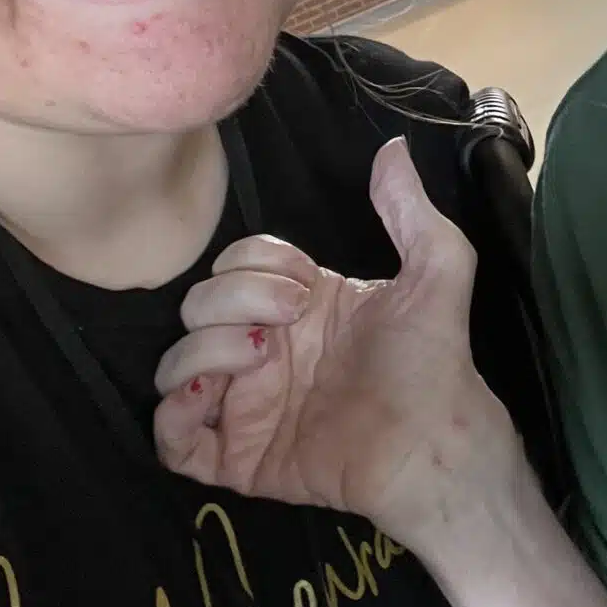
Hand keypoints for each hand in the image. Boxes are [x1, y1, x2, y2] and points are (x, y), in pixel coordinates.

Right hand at [153, 138, 518, 556]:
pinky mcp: (237, 458)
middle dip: (232, 302)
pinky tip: (212, 397)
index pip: (236, 263)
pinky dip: (174, 415)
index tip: (305, 285)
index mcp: (297, 303)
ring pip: (173, 365)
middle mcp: (262, 348)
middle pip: (197, 304)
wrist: (434, 440)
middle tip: (286, 324)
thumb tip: (393, 147)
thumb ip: (409, 207)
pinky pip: (171, 440)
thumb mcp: (436, 268)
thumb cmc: (435, 358)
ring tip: (257, 359)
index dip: (257, 266)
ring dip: (202, 352)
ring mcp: (245, 404)